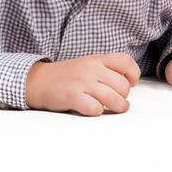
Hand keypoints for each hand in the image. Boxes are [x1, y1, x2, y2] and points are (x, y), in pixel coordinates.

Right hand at [25, 53, 140, 115]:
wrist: (38, 81)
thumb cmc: (67, 76)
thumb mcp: (88, 64)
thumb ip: (106, 69)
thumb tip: (129, 83)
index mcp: (97, 59)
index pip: (126, 62)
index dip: (133, 74)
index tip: (131, 83)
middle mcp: (91, 68)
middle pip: (123, 85)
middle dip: (124, 96)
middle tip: (119, 99)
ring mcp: (82, 82)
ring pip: (113, 98)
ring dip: (118, 107)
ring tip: (117, 108)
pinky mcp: (72, 96)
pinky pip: (95, 108)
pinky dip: (98, 112)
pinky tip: (93, 109)